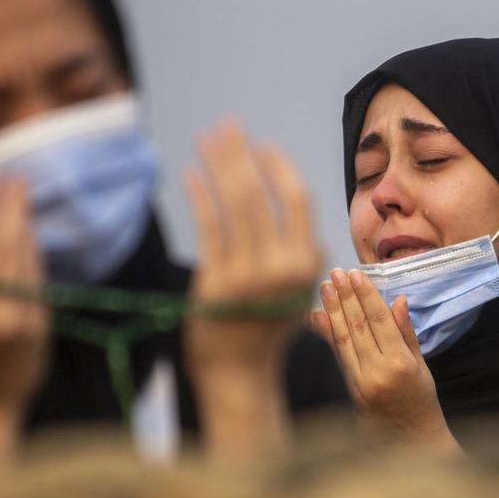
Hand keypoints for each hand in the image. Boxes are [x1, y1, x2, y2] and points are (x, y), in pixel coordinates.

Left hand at [182, 121, 321, 456]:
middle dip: (240, 154)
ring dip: (219, 164)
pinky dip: (199, 196)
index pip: (297, 200)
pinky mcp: (216, 280)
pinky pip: (208, 227)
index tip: (262, 147)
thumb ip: (300, 254)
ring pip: (233, 203)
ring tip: (208, 139)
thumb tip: (293, 210)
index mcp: (307, 263)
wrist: (239, 372)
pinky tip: (191, 174)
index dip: (278, 168)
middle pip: (259, 193)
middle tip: (228, 125)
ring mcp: (247, 273)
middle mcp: (281, 265)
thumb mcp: (297, 290)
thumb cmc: (266, 328)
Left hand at [311, 268, 458, 452]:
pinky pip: (335, 356)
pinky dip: (325, 335)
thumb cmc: (421, 400)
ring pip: (342, 340)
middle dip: (345, 298)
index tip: (356, 275)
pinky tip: (316, 317)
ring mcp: (359, 383)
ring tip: (325, 288)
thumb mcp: (422, 365)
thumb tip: (398, 300)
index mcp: (401, 364)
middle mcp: (378, 373)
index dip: (366, 296)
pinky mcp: (347, 391)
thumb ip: (406, 333)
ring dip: (332, 311)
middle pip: (358, 327)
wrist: (410, 440)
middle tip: (335, 274)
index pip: (379, 321)